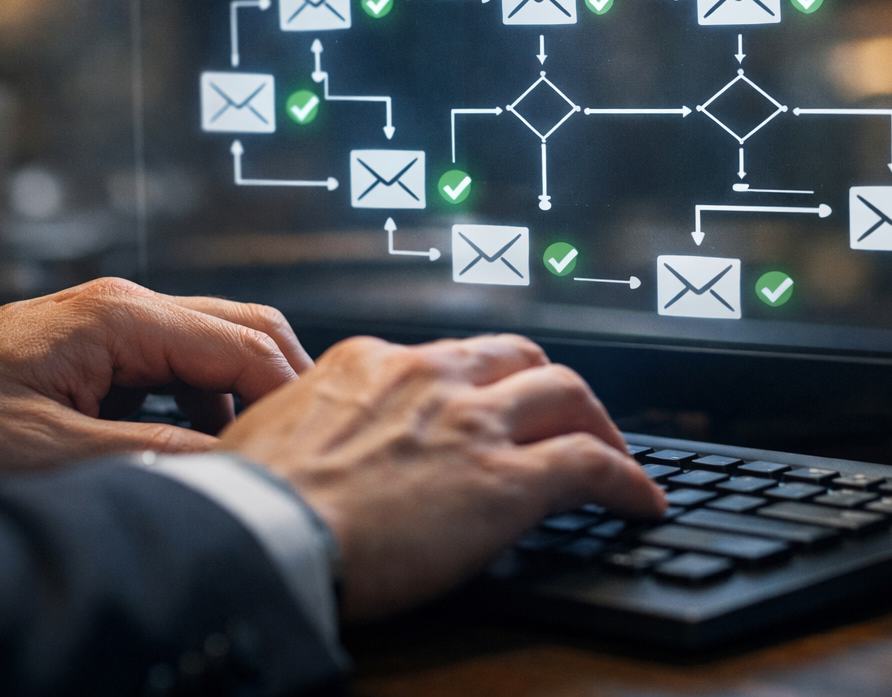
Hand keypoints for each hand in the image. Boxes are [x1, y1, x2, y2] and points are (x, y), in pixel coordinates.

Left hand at [0, 278, 310, 479]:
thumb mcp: (48, 454)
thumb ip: (150, 456)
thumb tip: (235, 466)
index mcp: (121, 317)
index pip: (242, 344)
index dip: (287, 394)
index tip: (311, 445)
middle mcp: (127, 304)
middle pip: (244, 325)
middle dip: (283, 381)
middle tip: (306, 443)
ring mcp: (116, 320)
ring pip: (217, 340)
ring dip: (245, 392)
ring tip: (258, 452)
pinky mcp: (102, 343)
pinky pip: (181, 360)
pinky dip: (208, 397)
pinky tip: (204, 443)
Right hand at [216, 333, 665, 619]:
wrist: (260, 533)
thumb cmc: (249, 501)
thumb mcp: (269, 433)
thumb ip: (309, 425)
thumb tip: (303, 451)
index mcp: (369, 363)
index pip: (446, 357)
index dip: (475, 383)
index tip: (481, 406)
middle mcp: (430, 377)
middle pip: (519, 357)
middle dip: (545, 385)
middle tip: (559, 416)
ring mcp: (474, 423)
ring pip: (567, 394)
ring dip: (596, 423)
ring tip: (612, 453)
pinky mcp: (508, 479)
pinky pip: (592, 465)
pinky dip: (627, 479)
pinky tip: (641, 501)